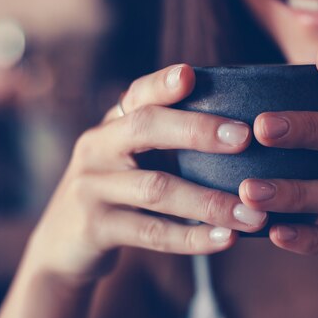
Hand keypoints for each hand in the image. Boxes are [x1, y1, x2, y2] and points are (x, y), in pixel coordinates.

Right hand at [25, 64, 267, 281]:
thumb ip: (164, 139)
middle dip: (198, 131)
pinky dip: (192, 238)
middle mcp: (97, 148)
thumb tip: (238, 128)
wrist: (64, 243)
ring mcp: (91, 188)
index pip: (138, 95)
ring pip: (157, 189)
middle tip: (244, 137)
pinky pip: (152, 233)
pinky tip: (226, 239)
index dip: (162, 83)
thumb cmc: (116, 191)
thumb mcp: (127, 158)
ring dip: (210, 202)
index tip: (191, 74)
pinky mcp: (94, 228)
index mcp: (112, 125)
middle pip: (145, 128)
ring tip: (253, 215)